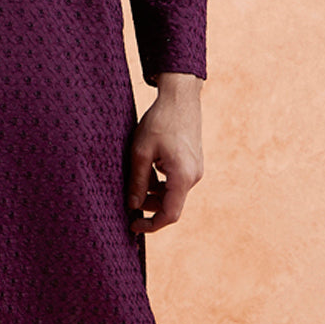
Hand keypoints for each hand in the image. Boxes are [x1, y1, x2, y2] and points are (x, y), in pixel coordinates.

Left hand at [127, 73, 203, 233]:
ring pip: (173, 192)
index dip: (151, 225)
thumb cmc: (159, 122)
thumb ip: (138, 182)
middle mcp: (194, 177)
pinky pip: (177, 181)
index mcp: (182, 177)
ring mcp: (196, 169)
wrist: (180, 98)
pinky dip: (162, 182)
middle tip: (129, 203)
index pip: (170, 214)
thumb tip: (133, 206)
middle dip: (150, 207)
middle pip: (171, 205)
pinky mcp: (194, 162)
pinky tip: (149, 167)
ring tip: (137, 179)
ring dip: (155, 193)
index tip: (133, 225)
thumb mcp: (141, 152)